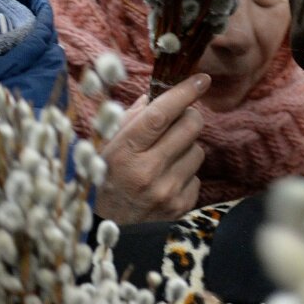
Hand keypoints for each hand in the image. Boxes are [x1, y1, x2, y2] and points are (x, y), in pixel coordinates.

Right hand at [95, 74, 209, 223]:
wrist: (104, 224)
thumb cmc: (103, 174)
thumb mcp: (107, 143)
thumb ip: (134, 116)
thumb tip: (159, 94)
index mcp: (125, 151)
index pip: (161, 114)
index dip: (183, 93)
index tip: (200, 79)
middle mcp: (147, 172)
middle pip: (190, 127)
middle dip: (188, 116)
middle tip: (178, 120)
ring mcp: (166, 192)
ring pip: (198, 151)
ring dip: (186, 148)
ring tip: (164, 157)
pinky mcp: (179, 208)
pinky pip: (197, 177)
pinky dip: (185, 174)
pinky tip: (166, 179)